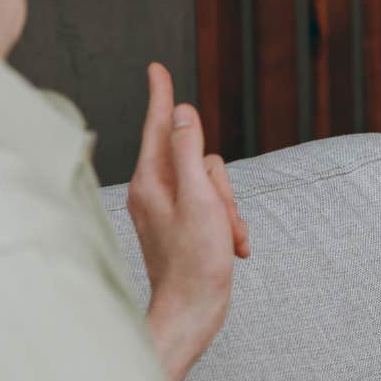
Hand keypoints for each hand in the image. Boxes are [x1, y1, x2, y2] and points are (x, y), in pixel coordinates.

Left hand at [129, 63, 249, 380]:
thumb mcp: (199, 199)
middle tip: (221, 216)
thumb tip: (181, 114)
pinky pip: (213, 207)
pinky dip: (227, 225)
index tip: (157, 68)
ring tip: (226, 239)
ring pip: (212, 183)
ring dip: (229, 209)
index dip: (162, 95)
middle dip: (221, 184)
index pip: (159, 125)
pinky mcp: (182, 226)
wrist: (193, 312)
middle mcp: (154, 191)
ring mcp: (168, 209)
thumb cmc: (194, 261)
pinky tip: (230, 248)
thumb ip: (189, 152)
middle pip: (198, 158)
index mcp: (150, 181)